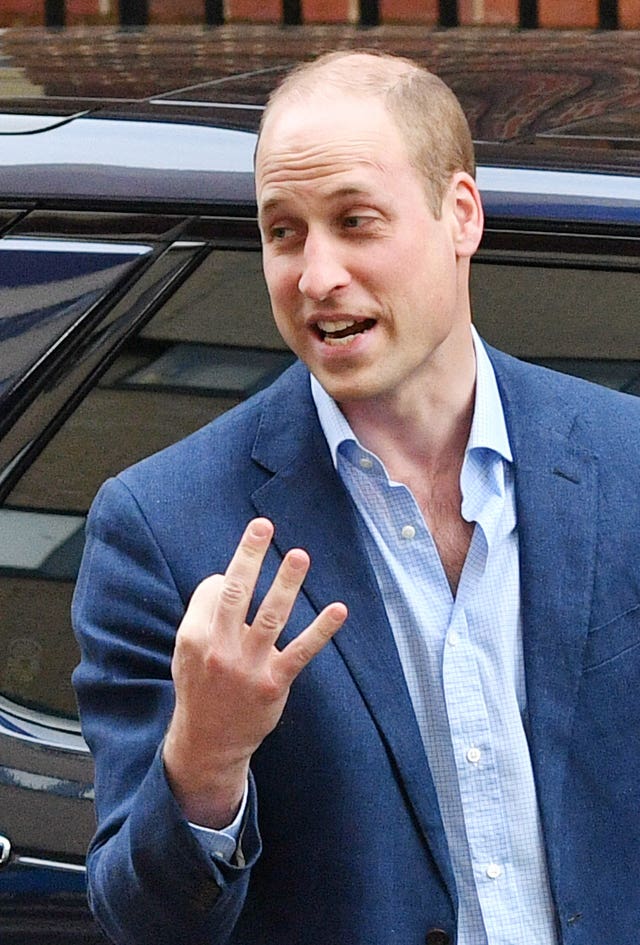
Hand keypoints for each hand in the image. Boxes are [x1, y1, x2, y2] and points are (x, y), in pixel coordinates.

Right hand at [163, 518, 346, 827]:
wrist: (208, 741)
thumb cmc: (200, 687)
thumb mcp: (186, 651)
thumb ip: (203, 616)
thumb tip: (227, 577)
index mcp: (195, 636)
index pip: (214, 590)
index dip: (226, 578)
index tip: (233, 578)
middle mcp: (220, 648)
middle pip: (237, 593)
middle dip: (250, 556)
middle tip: (263, 525)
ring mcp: (248, 666)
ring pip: (271, 616)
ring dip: (287, 583)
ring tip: (299, 556)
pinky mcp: (274, 682)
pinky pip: (301, 650)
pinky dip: (322, 629)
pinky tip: (339, 609)